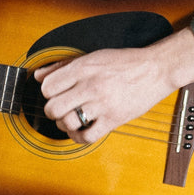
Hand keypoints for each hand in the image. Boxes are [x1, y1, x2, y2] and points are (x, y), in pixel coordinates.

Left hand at [35, 29, 193, 141]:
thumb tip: (38, 75)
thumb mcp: (91, 56)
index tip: (55, 94)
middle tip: (59, 110)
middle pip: (53, 107)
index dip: (47, 92)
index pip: (48, 86)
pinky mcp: (114, 119)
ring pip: (67, 123)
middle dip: (52, 111)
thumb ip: (62, 66)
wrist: (155, 69)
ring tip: (70, 120)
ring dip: (64, 125)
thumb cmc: (123, 62)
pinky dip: (78, 138)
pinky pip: (87, 137)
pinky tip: (80, 131)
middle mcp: (90, 86)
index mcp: (83, 68)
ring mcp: (102, 104)